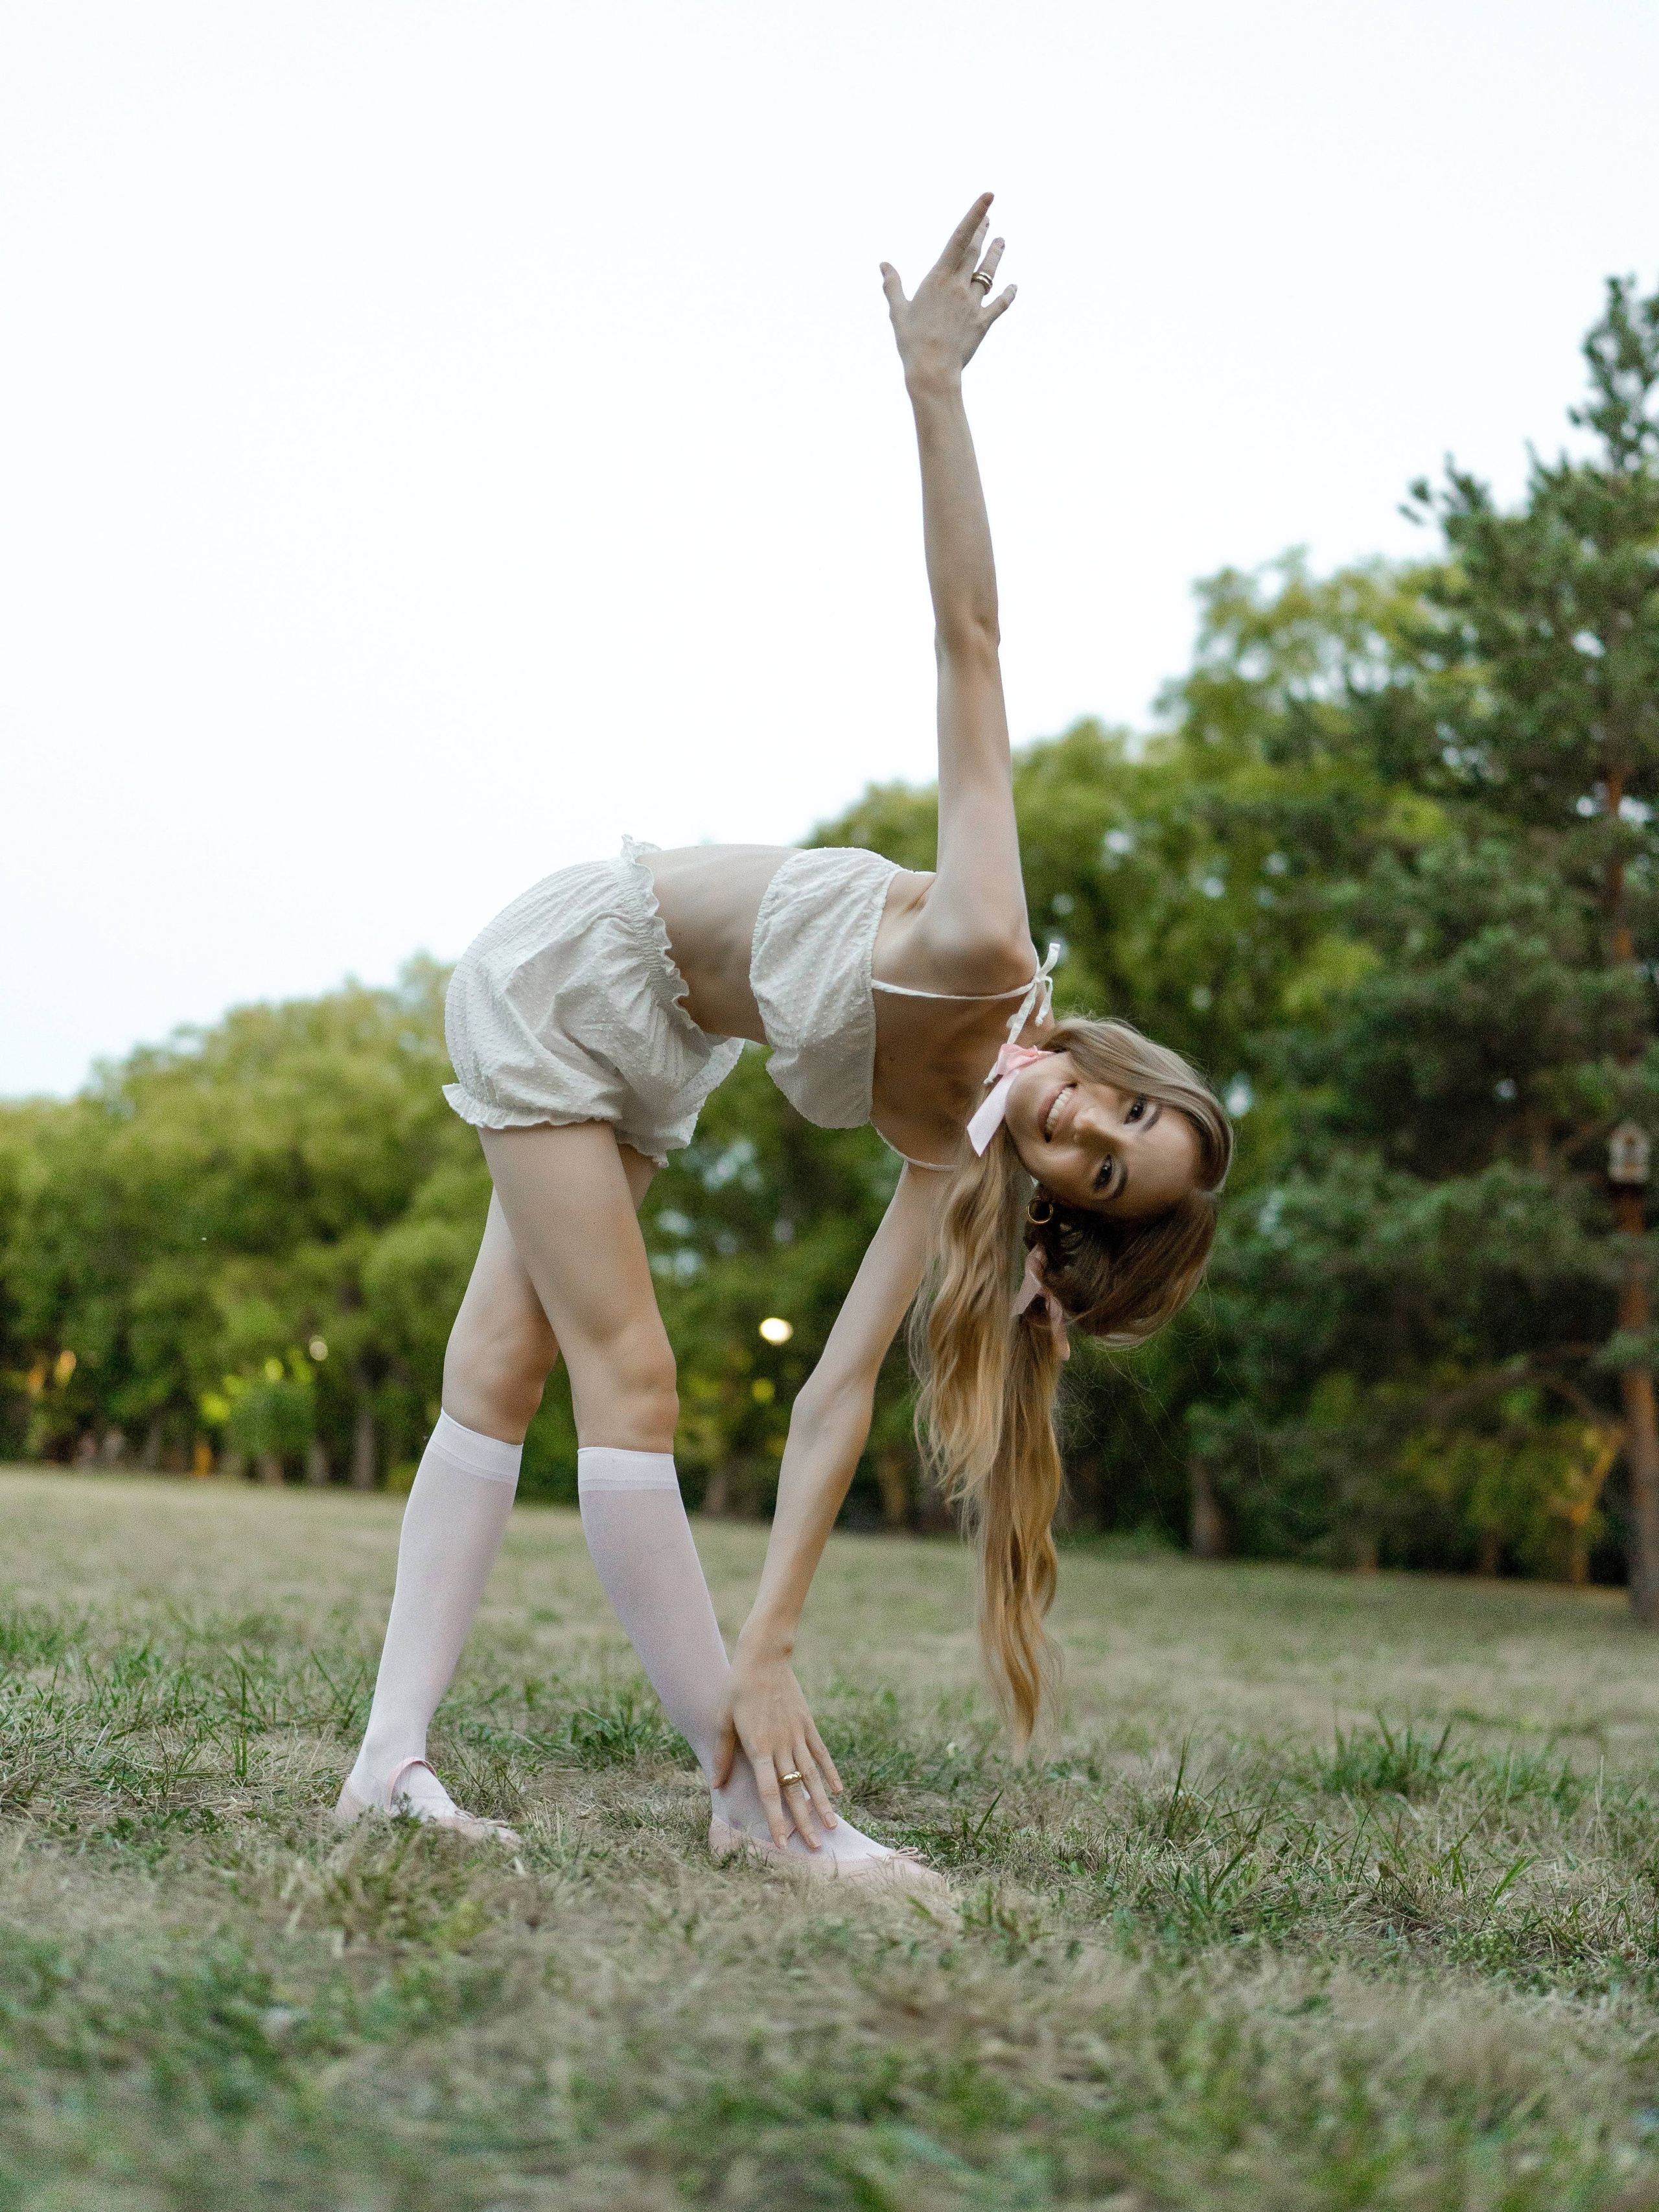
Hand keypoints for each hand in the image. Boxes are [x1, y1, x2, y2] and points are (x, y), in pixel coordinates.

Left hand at [713, 1644, 843, 1850]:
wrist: (763, 1658)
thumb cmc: (737, 1689)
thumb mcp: (722, 1720)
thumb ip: (722, 1754)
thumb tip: (716, 1785)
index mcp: (758, 1748)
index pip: (769, 1792)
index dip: (775, 1819)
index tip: (782, 1843)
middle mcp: (781, 1745)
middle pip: (794, 1791)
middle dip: (804, 1821)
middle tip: (815, 1848)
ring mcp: (797, 1735)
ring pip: (812, 1776)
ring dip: (821, 1803)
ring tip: (832, 1826)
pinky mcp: (807, 1724)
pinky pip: (820, 1753)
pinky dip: (829, 1772)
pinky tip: (837, 1791)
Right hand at [881, 192, 1015, 392]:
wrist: (932, 371)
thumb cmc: (911, 342)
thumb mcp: (898, 311)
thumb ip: (893, 286)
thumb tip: (884, 265)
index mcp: (938, 278)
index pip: (960, 237)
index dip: (975, 214)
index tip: (989, 197)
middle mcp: (958, 286)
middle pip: (975, 251)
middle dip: (982, 231)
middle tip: (989, 217)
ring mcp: (973, 304)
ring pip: (988, 273)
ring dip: (995, 255)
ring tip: (1001, 240)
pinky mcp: (982, 323)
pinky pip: (999, 305)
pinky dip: (1008, 295)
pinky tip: (1014, 287)